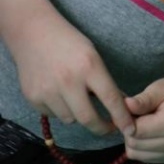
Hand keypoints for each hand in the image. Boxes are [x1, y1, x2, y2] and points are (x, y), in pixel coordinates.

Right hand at [12, 10, 134, 136]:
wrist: (32, 32)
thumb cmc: (69, 42)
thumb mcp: (93, 56)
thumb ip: (104, 81)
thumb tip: (120, 107)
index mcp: (89, 66)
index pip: (111, 99)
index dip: (122, 118)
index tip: (131, 131)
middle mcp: (68, 81)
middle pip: (88, 119)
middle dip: (101, 128)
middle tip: (108, 129)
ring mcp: (48, 91)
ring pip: (70, 119)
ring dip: (78, 115)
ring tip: (75, 97)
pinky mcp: (33, 98)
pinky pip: (53, 114)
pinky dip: (59, 109)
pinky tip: (56, 92)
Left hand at [124, 76, 163, 162]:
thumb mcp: (161, 87)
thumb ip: (144, 99)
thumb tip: (126, 105)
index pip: (137, 130)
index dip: (125, 119)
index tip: (127, 106)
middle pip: (133, 143)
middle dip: (127, 128)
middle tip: (134, 112)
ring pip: (133, 152)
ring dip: (131, 137)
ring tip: (141, 121)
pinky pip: (139, 156)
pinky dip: (137, 145)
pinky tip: (146, 130)